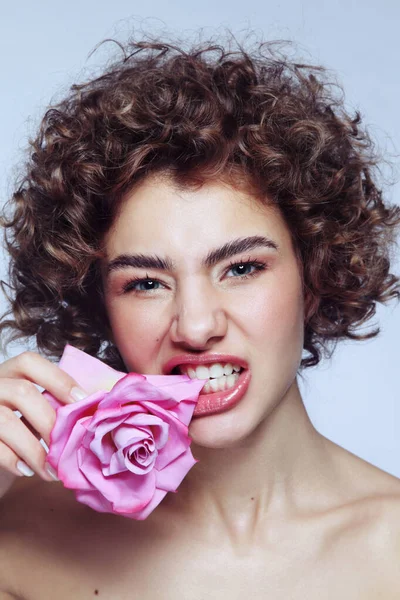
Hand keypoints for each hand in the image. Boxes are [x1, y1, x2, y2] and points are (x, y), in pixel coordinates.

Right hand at [0, 351, 86, 481]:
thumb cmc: (20, 430)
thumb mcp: (36, 411)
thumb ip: (56, 405)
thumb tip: (96, 409)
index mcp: (9, 373)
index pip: (29, 362)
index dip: (58, 379)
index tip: (83, 400)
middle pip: (22, 393)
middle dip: (49, 421)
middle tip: (68, 446)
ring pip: (5, 422)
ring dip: (35, 449)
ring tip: (52, 469)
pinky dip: (14, 461)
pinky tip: (28, 472)